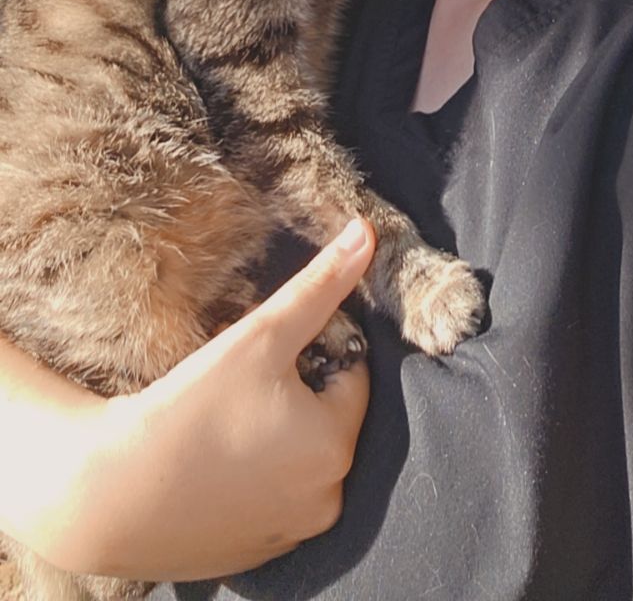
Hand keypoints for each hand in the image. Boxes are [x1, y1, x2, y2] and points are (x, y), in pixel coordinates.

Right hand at [34, 219, 374, 581]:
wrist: (110, 492)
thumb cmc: (191, 407)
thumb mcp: (261, 335)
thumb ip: (320, 286)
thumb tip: (367, 234)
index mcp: (336, 446)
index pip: (350, 374)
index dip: (310, 349)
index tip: (263, 346)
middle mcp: (326, 499)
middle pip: (324, 418)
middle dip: (292, 389)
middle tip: (239, 378)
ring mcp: (288, 532)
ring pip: (295, 457)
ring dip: (272, 430)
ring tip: (221, 413)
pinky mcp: (251, 554)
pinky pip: (265, 497)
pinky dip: (248, 473)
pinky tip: (209, 455)